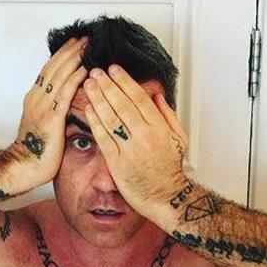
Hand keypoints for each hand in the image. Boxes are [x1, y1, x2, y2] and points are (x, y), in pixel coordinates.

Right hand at [11, 36, 88, 185]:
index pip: (49, 70)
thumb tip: (68, 101)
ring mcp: (42, 107)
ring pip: (59, 76)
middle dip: (70, 51)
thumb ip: (54, 109)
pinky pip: (64, 94)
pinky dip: (74, 80)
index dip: (62, 55)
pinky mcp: (50, 118)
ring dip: (74, 59)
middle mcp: (36, 98)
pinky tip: (84, 70)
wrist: (23, 167)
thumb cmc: (36, 152)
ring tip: (87, 47)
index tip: (74, 43)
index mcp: (34, 98)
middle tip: (84, 37)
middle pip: (54, 67)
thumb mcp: (44, 124)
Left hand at [82, 65, 189, 217]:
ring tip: (89, 85)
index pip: (139, 98)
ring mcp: (130, 150)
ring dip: (98, 99)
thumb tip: (157, 96)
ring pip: (110, 118)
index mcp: (159, 128)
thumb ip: (168, 115)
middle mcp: (144, 136)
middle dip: (107, 85)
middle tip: (96, 72)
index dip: (124, 81)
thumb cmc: (171, 169)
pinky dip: (95, 122)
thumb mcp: (178, 138)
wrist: (165, 197)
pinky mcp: (117, 163)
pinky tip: (88, 109)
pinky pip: (103, 138)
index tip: (114, 69)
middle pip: (122, 104)